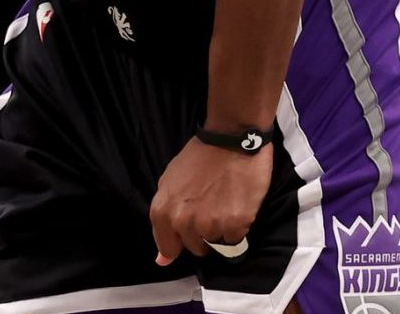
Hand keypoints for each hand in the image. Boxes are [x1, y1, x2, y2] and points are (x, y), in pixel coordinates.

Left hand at [149, 137, 269, 265]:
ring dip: (221, 230)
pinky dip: (238, 227)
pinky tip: (237, 205)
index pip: (168, 248)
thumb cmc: (199, 158)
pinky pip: (236, 240)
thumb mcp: (169, 182)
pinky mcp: (236, 224)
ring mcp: (210, 225)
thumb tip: (162, 260)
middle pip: (195, 248)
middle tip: (210, 207)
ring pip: (216, 245)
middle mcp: (184, 222)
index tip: (189, 232)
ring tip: (225, 204)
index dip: (179, 242)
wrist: (231, 140)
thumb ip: (164, 220)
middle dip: (202, 234)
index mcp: (163, 211)